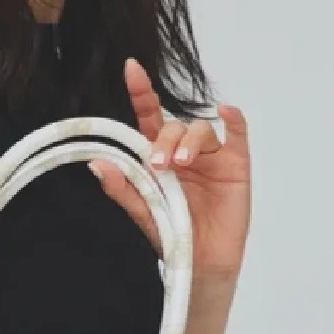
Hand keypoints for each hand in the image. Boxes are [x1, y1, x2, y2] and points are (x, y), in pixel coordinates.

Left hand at [86, 59, 250, 283]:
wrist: (199, 265)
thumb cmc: (171, 236)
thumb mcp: (142, 211)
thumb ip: (121, 187)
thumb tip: (96, 163)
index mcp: (159, 156)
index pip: (149, 118)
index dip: (141, 92)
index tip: (131, 69)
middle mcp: (185, 150)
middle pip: (174, 126)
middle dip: (163, 140)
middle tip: (157, 164)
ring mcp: (212, 156)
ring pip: (200, 129)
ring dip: (190, 140)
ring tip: (181, 164)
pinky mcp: (236, 165)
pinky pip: (237, 134)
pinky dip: (233, 120)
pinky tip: (226, 112)